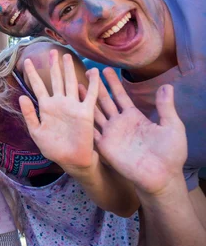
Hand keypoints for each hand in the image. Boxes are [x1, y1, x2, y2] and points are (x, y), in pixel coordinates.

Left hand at [19, 50, 99, 173]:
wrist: (71, 159)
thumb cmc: (53, 148)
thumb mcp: (36, 132)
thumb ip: (29, 114)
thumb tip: (22, 96)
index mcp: (46, 107)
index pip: (37, 86)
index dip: (32, 73)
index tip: (26, 60)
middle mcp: (59, 103)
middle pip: (56, 80)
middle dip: (53, 65)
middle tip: (52, 51)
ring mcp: (73, 106)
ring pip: (71, 82)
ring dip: (69, 70)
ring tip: (67, 55)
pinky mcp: (85, 112)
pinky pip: (91, 95)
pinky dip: (93, 83)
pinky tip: (94, 72)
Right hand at [87, 68, 186, 195]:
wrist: (162, 176)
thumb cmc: (170, 153)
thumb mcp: (172, 126)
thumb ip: (166, 107)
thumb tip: (167, 86)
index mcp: (134, 117)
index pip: (120, 96)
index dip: (113, 83)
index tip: (106, 69)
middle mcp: (119, 123)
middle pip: (104, 101)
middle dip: (96, 87)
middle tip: (87, 72)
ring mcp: (110, 134)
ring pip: (94, 113)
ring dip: (86, 101)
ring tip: (76, 87)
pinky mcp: (104, 146)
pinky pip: (91, 132)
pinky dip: (83, 122)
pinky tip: (74, 111)